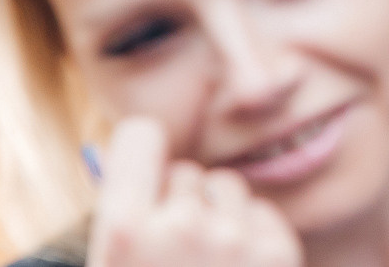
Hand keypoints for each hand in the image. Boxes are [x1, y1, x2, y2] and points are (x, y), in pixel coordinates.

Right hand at [89, 117, 300, 266]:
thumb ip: (124, 208)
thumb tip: (143, 143)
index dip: (142, 154)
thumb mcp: (110, 259)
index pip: (141, 133)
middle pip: (187, 169)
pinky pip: (261, 212)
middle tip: (171, 254)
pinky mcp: (277, 253)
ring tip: (204, 264)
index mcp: (125, 229)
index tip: (146, 172)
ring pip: (227, 186)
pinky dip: (251, 237)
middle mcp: (182, 227)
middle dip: (180, 201)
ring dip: (218, 215)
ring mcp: (234, 241)